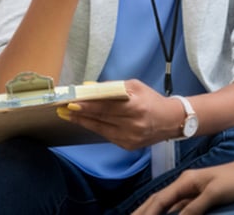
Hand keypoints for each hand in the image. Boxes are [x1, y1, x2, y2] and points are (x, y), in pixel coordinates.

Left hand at [56, 79, 178, 149]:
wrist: (171, 121)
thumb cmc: (152, 100)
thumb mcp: (135, 86)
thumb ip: (112, 87)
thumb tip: (89, 88)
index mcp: (136, 107)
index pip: (106, 106)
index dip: (87, 106)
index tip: (71, 102)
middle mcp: (133, 125)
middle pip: (101, 119)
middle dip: (80, 114)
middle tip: (62, 108)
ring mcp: (130, 138)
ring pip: (101, 129)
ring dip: (83, 122)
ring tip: (68, 116)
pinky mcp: (128, 146)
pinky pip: (107, 136)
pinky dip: (96, 128)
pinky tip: (85, 122)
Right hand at [133, 157, 233, 214]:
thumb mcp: (214, 194)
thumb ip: (195, 207)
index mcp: (186, 181)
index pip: (160, 200)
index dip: (146, 212)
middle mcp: (185, 184)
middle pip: (159, 200)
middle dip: (143, 210)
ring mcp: (192, 190)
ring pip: (168, 204)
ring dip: (154, 212)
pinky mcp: (200, 195)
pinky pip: (179, 206)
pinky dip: (169, 213)